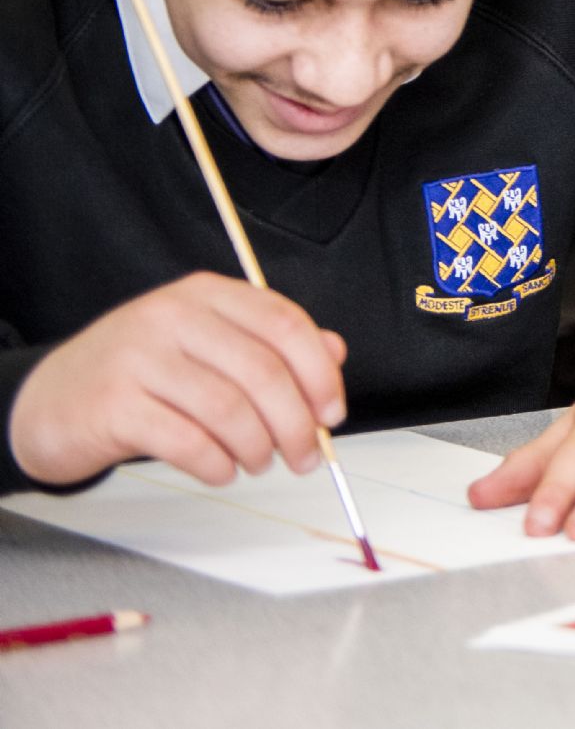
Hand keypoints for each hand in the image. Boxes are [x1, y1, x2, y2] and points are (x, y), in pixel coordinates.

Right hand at [7, 274, 349, 488]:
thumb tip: (335, 354)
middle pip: (263, 371)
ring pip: (229, 409)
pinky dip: (217, 464)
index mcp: (205, 294)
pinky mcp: (114, 406)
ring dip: (258, 448)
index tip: (332, 413)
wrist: (48, 400)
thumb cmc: (139, 374)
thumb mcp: (205, 344)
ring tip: (260, 463)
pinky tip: (223, 471)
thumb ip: (269, 344)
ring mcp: (139, 359)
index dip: (319, 373)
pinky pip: (187, 441)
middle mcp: (172, 317)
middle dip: (296, 424)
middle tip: (306, 456)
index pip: (284, 323)